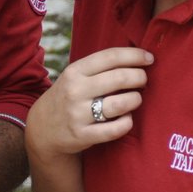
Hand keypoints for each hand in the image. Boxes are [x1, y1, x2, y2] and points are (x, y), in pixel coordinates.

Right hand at [27, 46, 151, 157]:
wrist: (43, 129)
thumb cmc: (67, 97)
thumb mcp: (74, 77)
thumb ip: (99, 68)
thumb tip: (137, 57)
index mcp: (74, 71)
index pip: (111, 57)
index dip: (135, 55)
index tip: (149, 58)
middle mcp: (75, 91)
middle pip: (120, 78)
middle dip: (140, 78)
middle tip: (143, 81)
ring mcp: (78, 114)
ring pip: (121, 104)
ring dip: (135, 100)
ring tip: (135, 99)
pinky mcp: (83, 135)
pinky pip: (116, 129)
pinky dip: (127, 122)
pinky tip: (126, 118)